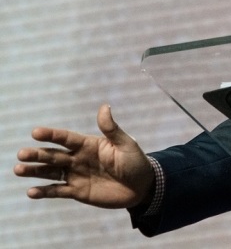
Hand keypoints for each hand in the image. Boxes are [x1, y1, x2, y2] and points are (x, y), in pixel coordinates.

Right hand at [14, 104, 154, 208]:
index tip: (35, 132)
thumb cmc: (135, 162)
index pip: (67, 138)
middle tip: (21, 154)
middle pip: (54, 155)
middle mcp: (78, 158)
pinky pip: (58, 191)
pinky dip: (45, 192)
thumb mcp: (126, 144)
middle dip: (38, 154)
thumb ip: (111, 129)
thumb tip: (104, 107)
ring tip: (18, 169)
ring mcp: (76, 175)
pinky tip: (31, 192)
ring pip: (51, 172)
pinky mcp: (77, 191)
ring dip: (35, 172)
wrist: (142, 186)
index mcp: (89, 144)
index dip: (52, 135)